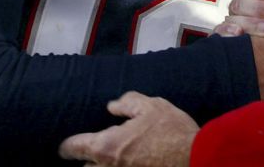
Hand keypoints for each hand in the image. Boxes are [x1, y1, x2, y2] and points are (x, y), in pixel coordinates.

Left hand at [58, 92, 196, 166]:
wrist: (197, 158)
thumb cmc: (172, 132)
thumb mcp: (151, 106)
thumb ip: (127, 103)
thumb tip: (112, 106)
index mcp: (107, 146)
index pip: (74, 148)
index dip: (67, 146)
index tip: (66, 146)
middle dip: (88, 159)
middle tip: (94, 150)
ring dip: (102, 166)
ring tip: (111, 156)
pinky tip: (131, 160)